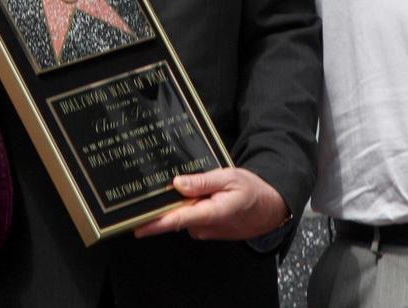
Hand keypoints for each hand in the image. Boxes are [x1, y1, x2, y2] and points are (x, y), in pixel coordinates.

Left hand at [132, 168, 289, 241]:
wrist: (270, 209)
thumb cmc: (252, 191)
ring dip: (179, 203)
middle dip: (162, 206)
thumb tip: (178, 183)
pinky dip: (189, 206)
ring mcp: (206, 230)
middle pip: (175, 217)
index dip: (155, 224)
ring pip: (183, 215)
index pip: (177, 220)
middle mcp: (206, 226)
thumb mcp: (229, 177)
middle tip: (150, 191)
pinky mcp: (207, 229)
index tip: (137, 226)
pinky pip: (191, 217)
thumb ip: (202, 181)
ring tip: (185, 185)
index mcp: (212, 213)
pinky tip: (196, 194)